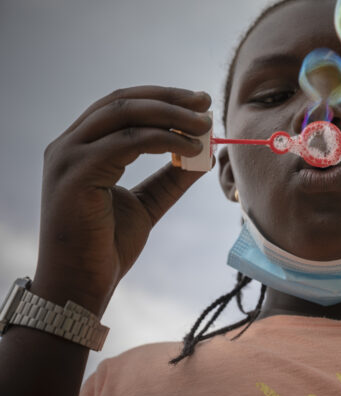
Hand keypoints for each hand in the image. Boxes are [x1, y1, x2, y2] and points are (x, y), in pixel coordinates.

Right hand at [33, 86, 211, 314]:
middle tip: (206, 103)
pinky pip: (127, 142)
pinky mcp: (75, 173)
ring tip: (205, 126)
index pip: (121, 105)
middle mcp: (68, 145)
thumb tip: (206, 153)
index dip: (161, 98)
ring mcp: (68, 157)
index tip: (198, 103)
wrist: (81, 286)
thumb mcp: (147, 203)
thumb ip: (171, 177)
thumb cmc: (107, 246)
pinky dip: (164, 140)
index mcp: (81, 148)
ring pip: (125, 115)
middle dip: (170, 98)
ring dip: (171, 116)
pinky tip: (191, 149)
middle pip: (123, 102)